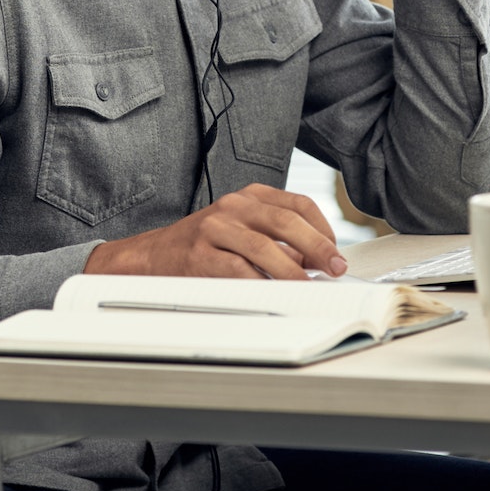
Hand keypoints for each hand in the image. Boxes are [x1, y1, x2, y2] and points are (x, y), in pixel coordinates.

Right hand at [83, 184, 347, 280]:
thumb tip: (317, 261)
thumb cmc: (204, 245)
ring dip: (293, 270)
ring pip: (265, 246)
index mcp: (250, 196)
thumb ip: (277, 240)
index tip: (336, 251)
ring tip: (309, 286)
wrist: (153, 256)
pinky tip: (274, 294)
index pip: (298, 203)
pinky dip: (260, 284)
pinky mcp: (201, 254)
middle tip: (334, 268)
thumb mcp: (243, 230)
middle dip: (318, 247)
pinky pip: (238, 270)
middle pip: (287, 221)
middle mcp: (234, 205)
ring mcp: (216, 227)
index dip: (323, 228)